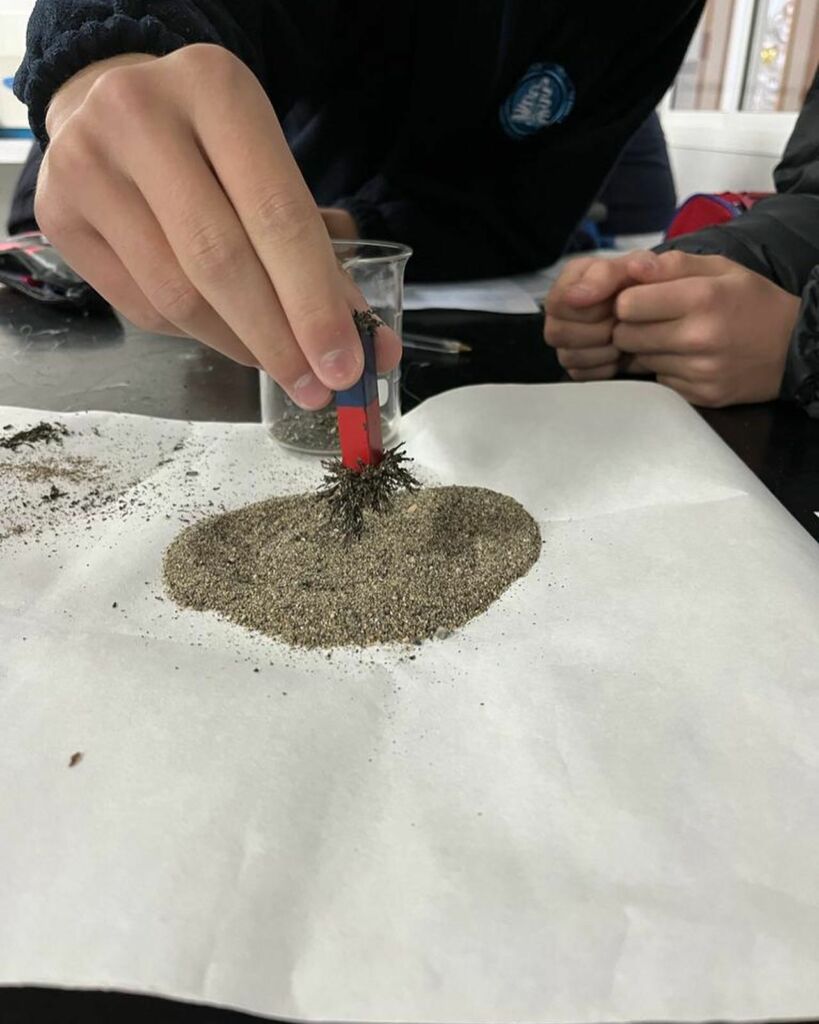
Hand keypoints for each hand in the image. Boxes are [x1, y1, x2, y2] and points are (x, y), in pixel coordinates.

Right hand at [38, 46, 400, 408]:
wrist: (114, 108)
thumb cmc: (213, 150)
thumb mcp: (272, 173)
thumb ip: (321, 256)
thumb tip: (372, 347)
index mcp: (215, 88)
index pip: (278, 216)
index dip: (315, 303)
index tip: (346, 366)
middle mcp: (140, 115)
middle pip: (220, 260)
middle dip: (278, 339)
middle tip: (316, 387)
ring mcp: (86, 163)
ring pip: (176, 295)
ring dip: (238, 346)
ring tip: (277, 366)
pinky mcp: (58, 214)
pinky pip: (142, 307)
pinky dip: (195, 335)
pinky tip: (225, 334)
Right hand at [544, 252, 657, 379]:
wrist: (653, 310)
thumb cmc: (644, 286)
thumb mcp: (642, 267)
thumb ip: (629, 267)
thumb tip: (606, 281)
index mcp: (570, 280)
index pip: (559, 300)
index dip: (586, 307)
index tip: (614, 305)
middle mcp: (559, 312)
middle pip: (558, 332)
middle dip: (599, 330)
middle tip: (622, 321)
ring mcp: (564, 340)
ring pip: (569, 355)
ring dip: (604, 349)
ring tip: (624, 335)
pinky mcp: (575, 364)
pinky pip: (581, 373)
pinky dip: (605, 366)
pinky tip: (620, 353)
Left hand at [614, 251, 800, 406]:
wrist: (793, 349)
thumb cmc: (752, 301)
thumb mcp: (721, 268)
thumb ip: (673, 263)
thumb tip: (631, 266)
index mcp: (701, 298)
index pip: (627, 305)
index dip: (627, 300)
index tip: (639, 298)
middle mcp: (698, 338)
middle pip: (626, 336)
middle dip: (631, 326)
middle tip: (651, 320)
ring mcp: (698, 372)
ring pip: (639, 360)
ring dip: (647, 349)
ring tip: (674, 337)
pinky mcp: (699, 396)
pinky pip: (659, 380)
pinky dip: (665, 369)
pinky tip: (687, 358)